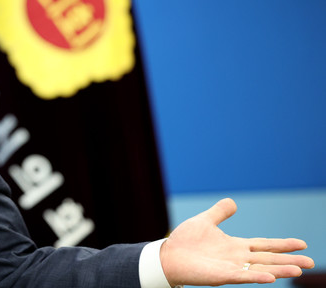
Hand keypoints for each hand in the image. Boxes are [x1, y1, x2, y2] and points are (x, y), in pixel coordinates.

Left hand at [160, 198, 314, 285]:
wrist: (168, 255)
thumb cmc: (185, 242)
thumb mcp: (205, 221)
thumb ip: (219, 213)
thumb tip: (233, 202)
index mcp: (235, 246)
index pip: (264, 245)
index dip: (282, 244)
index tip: (302, 244)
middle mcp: (237, 258)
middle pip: (268, 259)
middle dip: (289, 261)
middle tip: (311, 262)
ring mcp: (231, 268)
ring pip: (260, 269)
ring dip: (279, 270)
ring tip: (298, 270)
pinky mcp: (221, 276)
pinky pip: (242, 276)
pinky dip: (256, 276)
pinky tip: (270, 278)